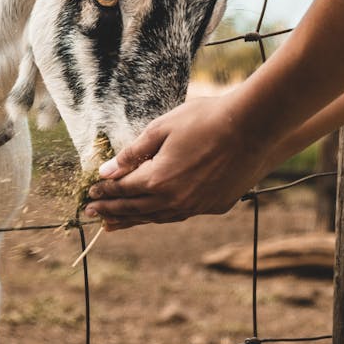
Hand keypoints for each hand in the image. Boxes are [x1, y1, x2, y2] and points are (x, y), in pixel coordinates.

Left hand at [85, 94, 267, 229]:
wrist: (253, 128)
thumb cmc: (206, 120)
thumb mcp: (161, 128)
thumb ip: (132, 153)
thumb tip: (107, 171)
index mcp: (157, 180)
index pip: (122, 190)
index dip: (104, 192)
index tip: (90, 194)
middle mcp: (174, 200)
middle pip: (135, 210)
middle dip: (111, 211)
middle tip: (92, 215)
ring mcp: (196, 206)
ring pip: (157, 218)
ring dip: (134, 220)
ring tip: (115, 224)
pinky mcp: (215, 206)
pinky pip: (181, 214)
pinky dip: (162, 215)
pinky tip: (155, 214)